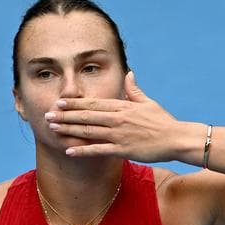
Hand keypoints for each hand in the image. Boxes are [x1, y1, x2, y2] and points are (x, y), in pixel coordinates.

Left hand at [46, 71, 188, 161]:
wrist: (178, 139)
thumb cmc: (164, 122)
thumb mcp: (149, 102)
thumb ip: (135, 90)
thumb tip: (129, 73)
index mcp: (123, 107)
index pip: (93, 104)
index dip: (74, 103)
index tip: (59, 102)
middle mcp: (118, 119)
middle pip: (86, 116)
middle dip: (65, 115)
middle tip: (47, 115)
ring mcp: (119, 135)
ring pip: (88, 131)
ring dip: (68, 130)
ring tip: (52, 128)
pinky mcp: (124, 150)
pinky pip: (99, 150)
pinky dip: (83, 151)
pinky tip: (69, 151)